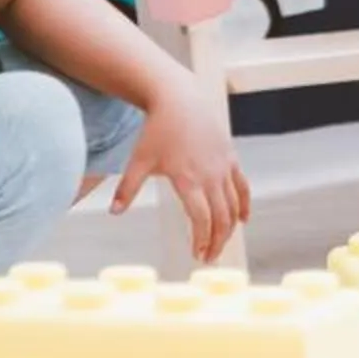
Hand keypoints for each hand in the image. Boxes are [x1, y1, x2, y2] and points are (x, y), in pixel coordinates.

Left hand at [111, 76, 251, 261]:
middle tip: (209, 258)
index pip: (201, 218)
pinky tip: (242, 221)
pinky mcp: (230, 158)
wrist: (180, 99)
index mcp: (188, 178)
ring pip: (234, 206)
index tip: (196, 254)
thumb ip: (128, 188)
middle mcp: (210, 175)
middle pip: (221, 218)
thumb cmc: (157, 130)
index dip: (202, 239)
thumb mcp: (139, 160)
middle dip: (217, 241)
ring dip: (230, 228)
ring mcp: (223, 167)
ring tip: (221, 244)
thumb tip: (114, 212)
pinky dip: (243, 205)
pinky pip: (242, 187)